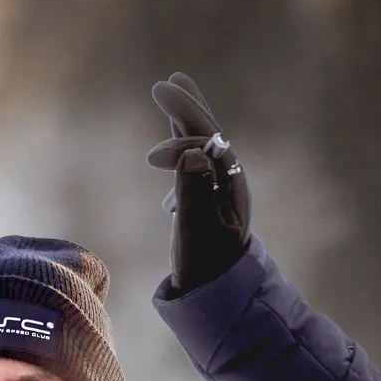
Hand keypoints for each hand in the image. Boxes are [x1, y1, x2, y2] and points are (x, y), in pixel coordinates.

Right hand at [148, 72, 251, 294]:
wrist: (220, 298)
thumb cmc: (206, 270)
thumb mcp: (196, 234)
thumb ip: (194, 194)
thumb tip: (193, 152)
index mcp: (229, 187)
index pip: (207, 148)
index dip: (180, 145)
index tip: (150, 160)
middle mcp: (228, 183)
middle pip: (210, 135)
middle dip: (188, 109)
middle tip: (165, 83)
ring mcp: (219, 192)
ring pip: (203, 146)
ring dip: (186, 121)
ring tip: (171, 95)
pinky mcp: (208, 202)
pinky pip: (196, 163)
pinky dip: (183, 148)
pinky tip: (170, 156)